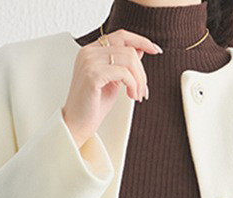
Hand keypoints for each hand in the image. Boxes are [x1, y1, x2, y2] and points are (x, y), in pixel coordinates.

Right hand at [61, 29, 162, 148]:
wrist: (77, 125)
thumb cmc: (92, 107)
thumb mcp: (113, 81)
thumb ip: (123, 65)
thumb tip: (140, 50)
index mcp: (91, 51)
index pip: (121, 36)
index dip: (141, 41)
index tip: (155, 50)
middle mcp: (88, 52)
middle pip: (128, 49)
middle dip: (141, 71)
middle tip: (142, 90)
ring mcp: (89, 62)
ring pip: (129, 59)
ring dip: (138, 80)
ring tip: (136, 95)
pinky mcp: (93, 75)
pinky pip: (124, 73)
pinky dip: (133, 85)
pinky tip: (131, 95)